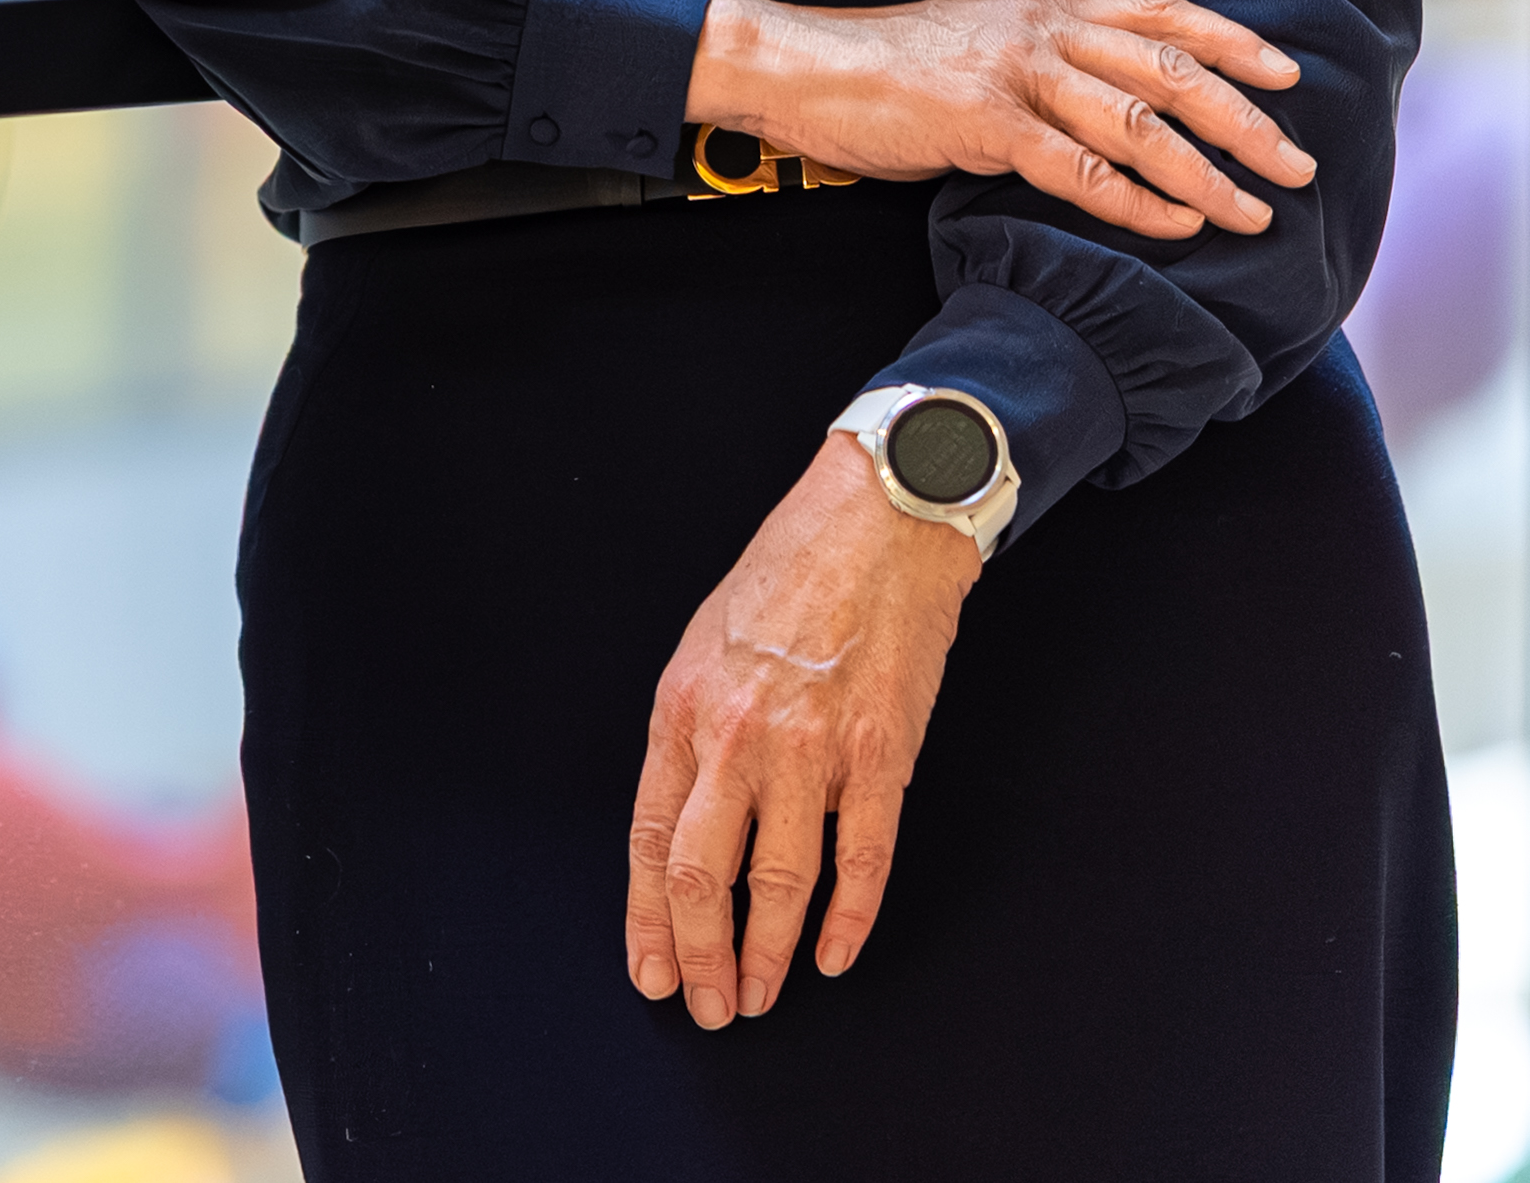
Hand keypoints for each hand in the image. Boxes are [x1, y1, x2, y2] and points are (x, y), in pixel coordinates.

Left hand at [625, 435, 972, 1024]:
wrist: (875, 523)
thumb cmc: (787, 577)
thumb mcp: (705, 644)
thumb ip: (692, 728)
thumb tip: (681, 814)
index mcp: (683, 708)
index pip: (652, 837)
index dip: (648, 916)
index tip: (649, 971)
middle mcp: (737, 734)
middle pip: (704, 873)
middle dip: (700, 953)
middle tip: (705, 1006)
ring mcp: (811, 749)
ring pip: (780, 880)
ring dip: (768, 952)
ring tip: (760, 996)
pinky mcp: (881, 754)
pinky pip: (862, 857)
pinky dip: (848, 917)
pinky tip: (833, 955)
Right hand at [688, 0, 1310, 240]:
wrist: (801, 67)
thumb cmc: (883, 66)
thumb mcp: (976, 42)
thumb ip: (1039, 60)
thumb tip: (1097, 97)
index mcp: (1043, 10)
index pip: (1160, 13)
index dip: (1231, 41)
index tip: (1286, 72)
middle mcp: (1042, 34)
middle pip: (1170, 70)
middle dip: (1244, 120)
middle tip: (1296, 164)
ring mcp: (1015, 78)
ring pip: (1140, 123)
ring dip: (1208, 172)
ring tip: (1253, 212)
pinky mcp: (984, 125)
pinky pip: (1082, 170)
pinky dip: (1138, 202)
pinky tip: (1176, 225)